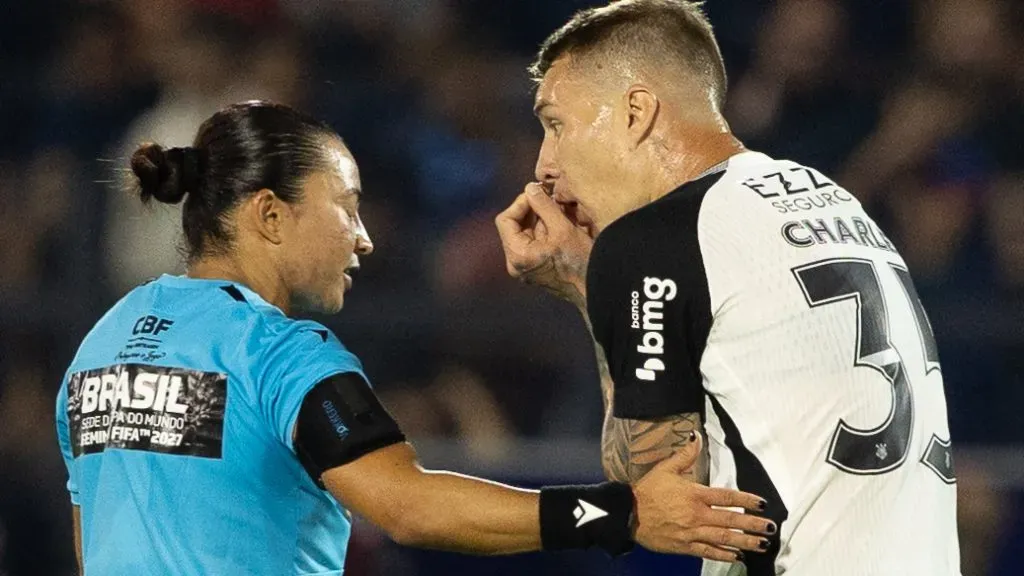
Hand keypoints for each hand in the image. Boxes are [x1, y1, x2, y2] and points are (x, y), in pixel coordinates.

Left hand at [495, 183, 593, 304]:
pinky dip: (546, 229)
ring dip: (541, 218)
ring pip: (526, 232)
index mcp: (518, 255)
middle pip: (515, 226)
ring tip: (560, 210)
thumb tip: (530, 188)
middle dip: (533, 210)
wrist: (595, 289)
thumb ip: (544, 206)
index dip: (520, 203)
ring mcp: (525, 266)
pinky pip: (535, 241)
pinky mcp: (536, 266)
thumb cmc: (580, 262)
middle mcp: (516, 263)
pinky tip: (562, 222)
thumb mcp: (563, 228)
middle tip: (551, 198)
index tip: (539, 194)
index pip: (505, 220)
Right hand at [631, 432, 775, 562]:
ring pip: (723, 538)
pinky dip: (723, 554)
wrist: (628, 514)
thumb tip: (696, 436)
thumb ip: (685, 455)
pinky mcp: (684, 546)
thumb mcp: (665, 469)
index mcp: (695, 494)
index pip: (727, 496)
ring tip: (761, 545)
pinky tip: (737, 556)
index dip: (747, 500)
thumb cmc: (647, 490)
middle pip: (731, 519)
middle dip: (753, 524)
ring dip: (744, 542)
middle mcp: (697, 514)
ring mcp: (692, 532)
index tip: (762, 504)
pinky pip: (708, 551)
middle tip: (771, 528)